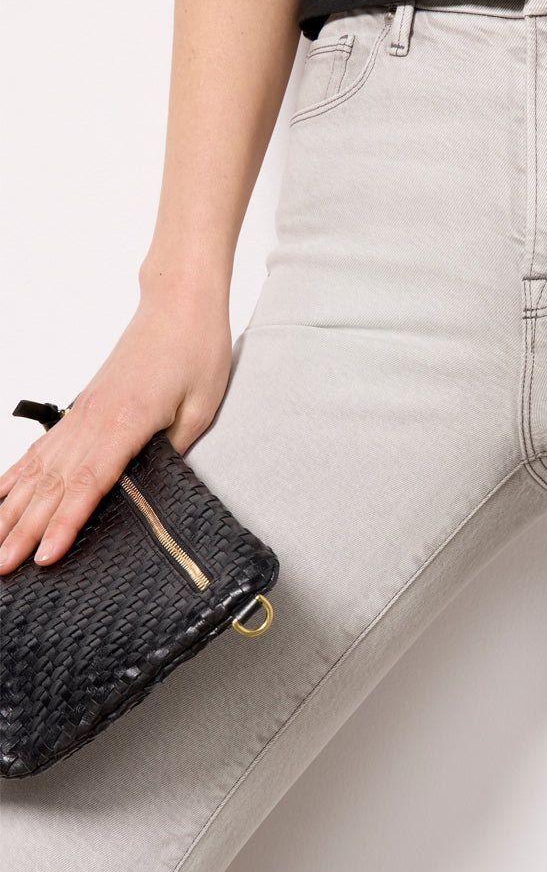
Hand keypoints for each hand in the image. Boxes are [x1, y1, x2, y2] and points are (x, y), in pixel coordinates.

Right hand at [0, 285, 232, 574]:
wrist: (177, 304)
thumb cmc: (195, 349)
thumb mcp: (200, 408)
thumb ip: (174, 452)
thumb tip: (153, 488)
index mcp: (125, 422)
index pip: (88, 483)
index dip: (64, 524)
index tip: (45, 556)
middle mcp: (93, 420)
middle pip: (52, 485)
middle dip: (24, 530)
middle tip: (4, 567)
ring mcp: (82, 413)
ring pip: (38, 470)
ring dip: (13, 510)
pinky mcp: (81, 408)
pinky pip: (41, 448)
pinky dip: (16, 475)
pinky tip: (0, 497)